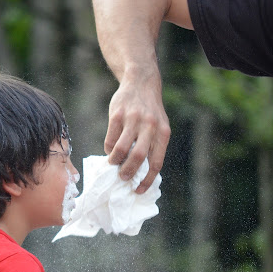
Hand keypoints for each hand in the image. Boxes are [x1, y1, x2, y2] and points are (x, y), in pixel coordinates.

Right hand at [105, 75, 169, 193]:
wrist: (141, 81)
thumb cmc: (150, 110)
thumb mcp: (158, 126)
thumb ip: (152, 145)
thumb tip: (140, 173)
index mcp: (163, 133)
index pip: (156, 162)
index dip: (147, 180)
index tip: (138, 190)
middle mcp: (150, 126)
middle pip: (138, 157)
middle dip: (128, 172)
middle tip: (123, 178)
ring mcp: (133, 119)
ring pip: (121, 149)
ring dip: (115, 162)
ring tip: (114, 164)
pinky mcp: (117, 114)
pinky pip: (111, 138)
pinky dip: (109, 148)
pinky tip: (110, 149)